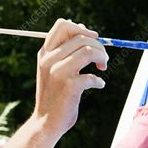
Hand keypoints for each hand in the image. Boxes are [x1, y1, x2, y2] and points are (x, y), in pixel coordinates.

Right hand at [33, 19, 108, 135]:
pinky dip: (99, 80)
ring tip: (102, 68)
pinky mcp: (69, 86)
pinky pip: (92, 75)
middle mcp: (49, 60)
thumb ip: (65, 50)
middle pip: (81, 37)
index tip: (92, 39)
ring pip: (88, 50)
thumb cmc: (54, 94)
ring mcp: (58, 72)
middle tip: (102, 60)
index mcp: (45, 53)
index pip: (62, 25)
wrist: (46, 121)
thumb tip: (85, 29)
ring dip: (102, 58)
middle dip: (99, 46)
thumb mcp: (53, 69)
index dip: (81, 29)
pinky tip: (98, 85)